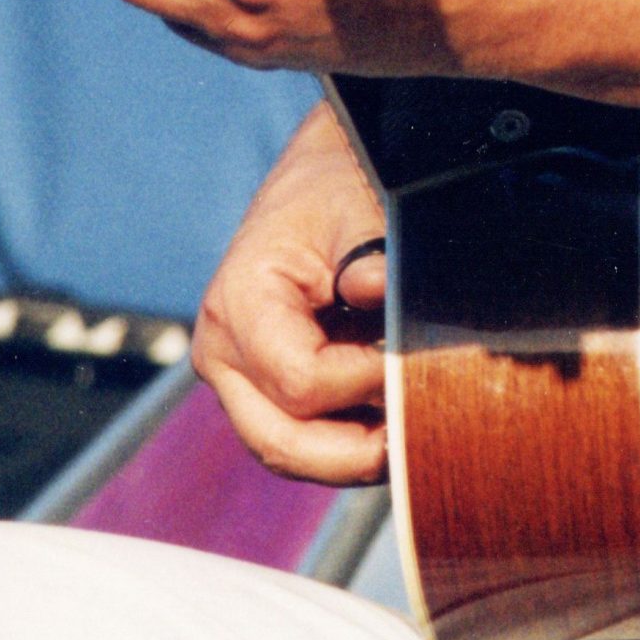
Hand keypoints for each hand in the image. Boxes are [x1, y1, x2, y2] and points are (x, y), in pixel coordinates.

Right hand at [192, 100, 388, 483]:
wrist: (315, 181)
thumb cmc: (335, 191)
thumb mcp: (358, 207)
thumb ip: (370, 253)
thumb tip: (376, 290)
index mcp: (238, 304)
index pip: (302, 382)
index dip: (366, 384)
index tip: (417, 366)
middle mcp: (222, 351)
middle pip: (280, 440)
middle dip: (351, 454)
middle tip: (415, 440)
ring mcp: (235, 376)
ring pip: (285, 450)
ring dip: (348, 459)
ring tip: (407, 443)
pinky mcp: (258, 387)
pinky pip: (296, 436)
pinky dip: (341, 444)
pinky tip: (389, 431)